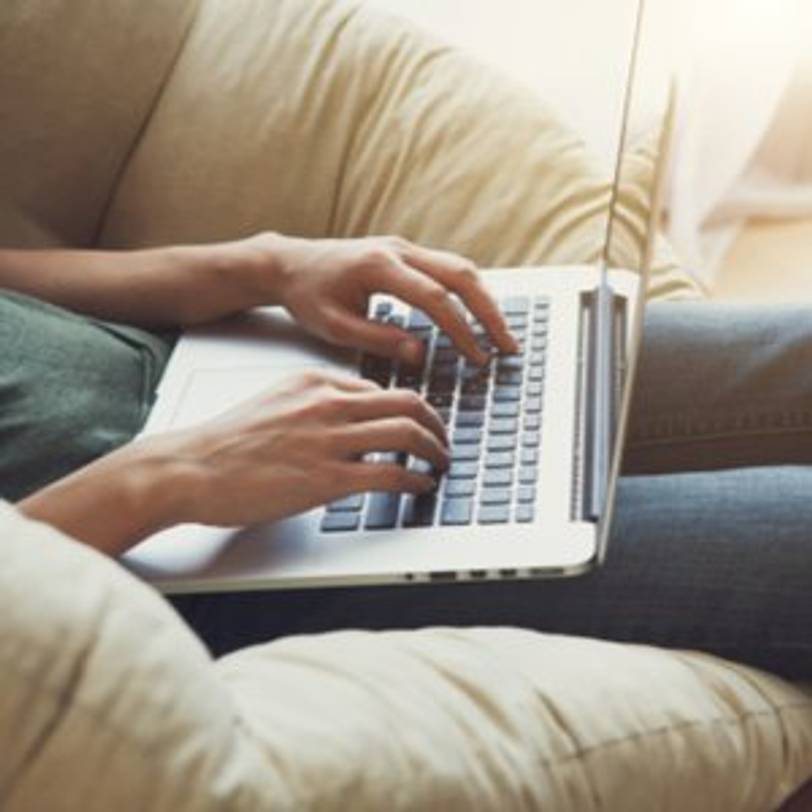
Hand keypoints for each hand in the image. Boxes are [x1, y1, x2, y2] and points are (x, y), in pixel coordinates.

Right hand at [158, 370, 447, 526]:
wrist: (190, 468)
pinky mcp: (326, 478)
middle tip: (443, 441)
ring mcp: (329, 439)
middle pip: (407, 402)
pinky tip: (420, 486)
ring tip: (440, 464)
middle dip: (436, 424)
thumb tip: (352, 420)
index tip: (422, 422)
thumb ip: (315, 404)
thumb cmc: (227, 442)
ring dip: (435, 450)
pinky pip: (390, 472)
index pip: (383, 387)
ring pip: (407, 432)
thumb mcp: (276, 402)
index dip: (411, 407)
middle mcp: (328, 403)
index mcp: (316, 381)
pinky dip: (415, 479)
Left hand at [247, 233, 518, 365]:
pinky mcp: (406, 252)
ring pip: (460, 267)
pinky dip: (469, 291)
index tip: (477, 357)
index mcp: (378, 266)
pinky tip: (478, 315)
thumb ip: (378, 340)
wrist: (289, 263)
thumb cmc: (307, 295)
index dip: (461, 330)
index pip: (434, 298)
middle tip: (508, 345)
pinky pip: (448, 268)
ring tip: (501, 333)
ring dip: (485, 299)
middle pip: (460, 274)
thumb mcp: (334, 326)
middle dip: (489, 312)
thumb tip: (420, 355)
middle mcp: (397, 249)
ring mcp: (404, 247)